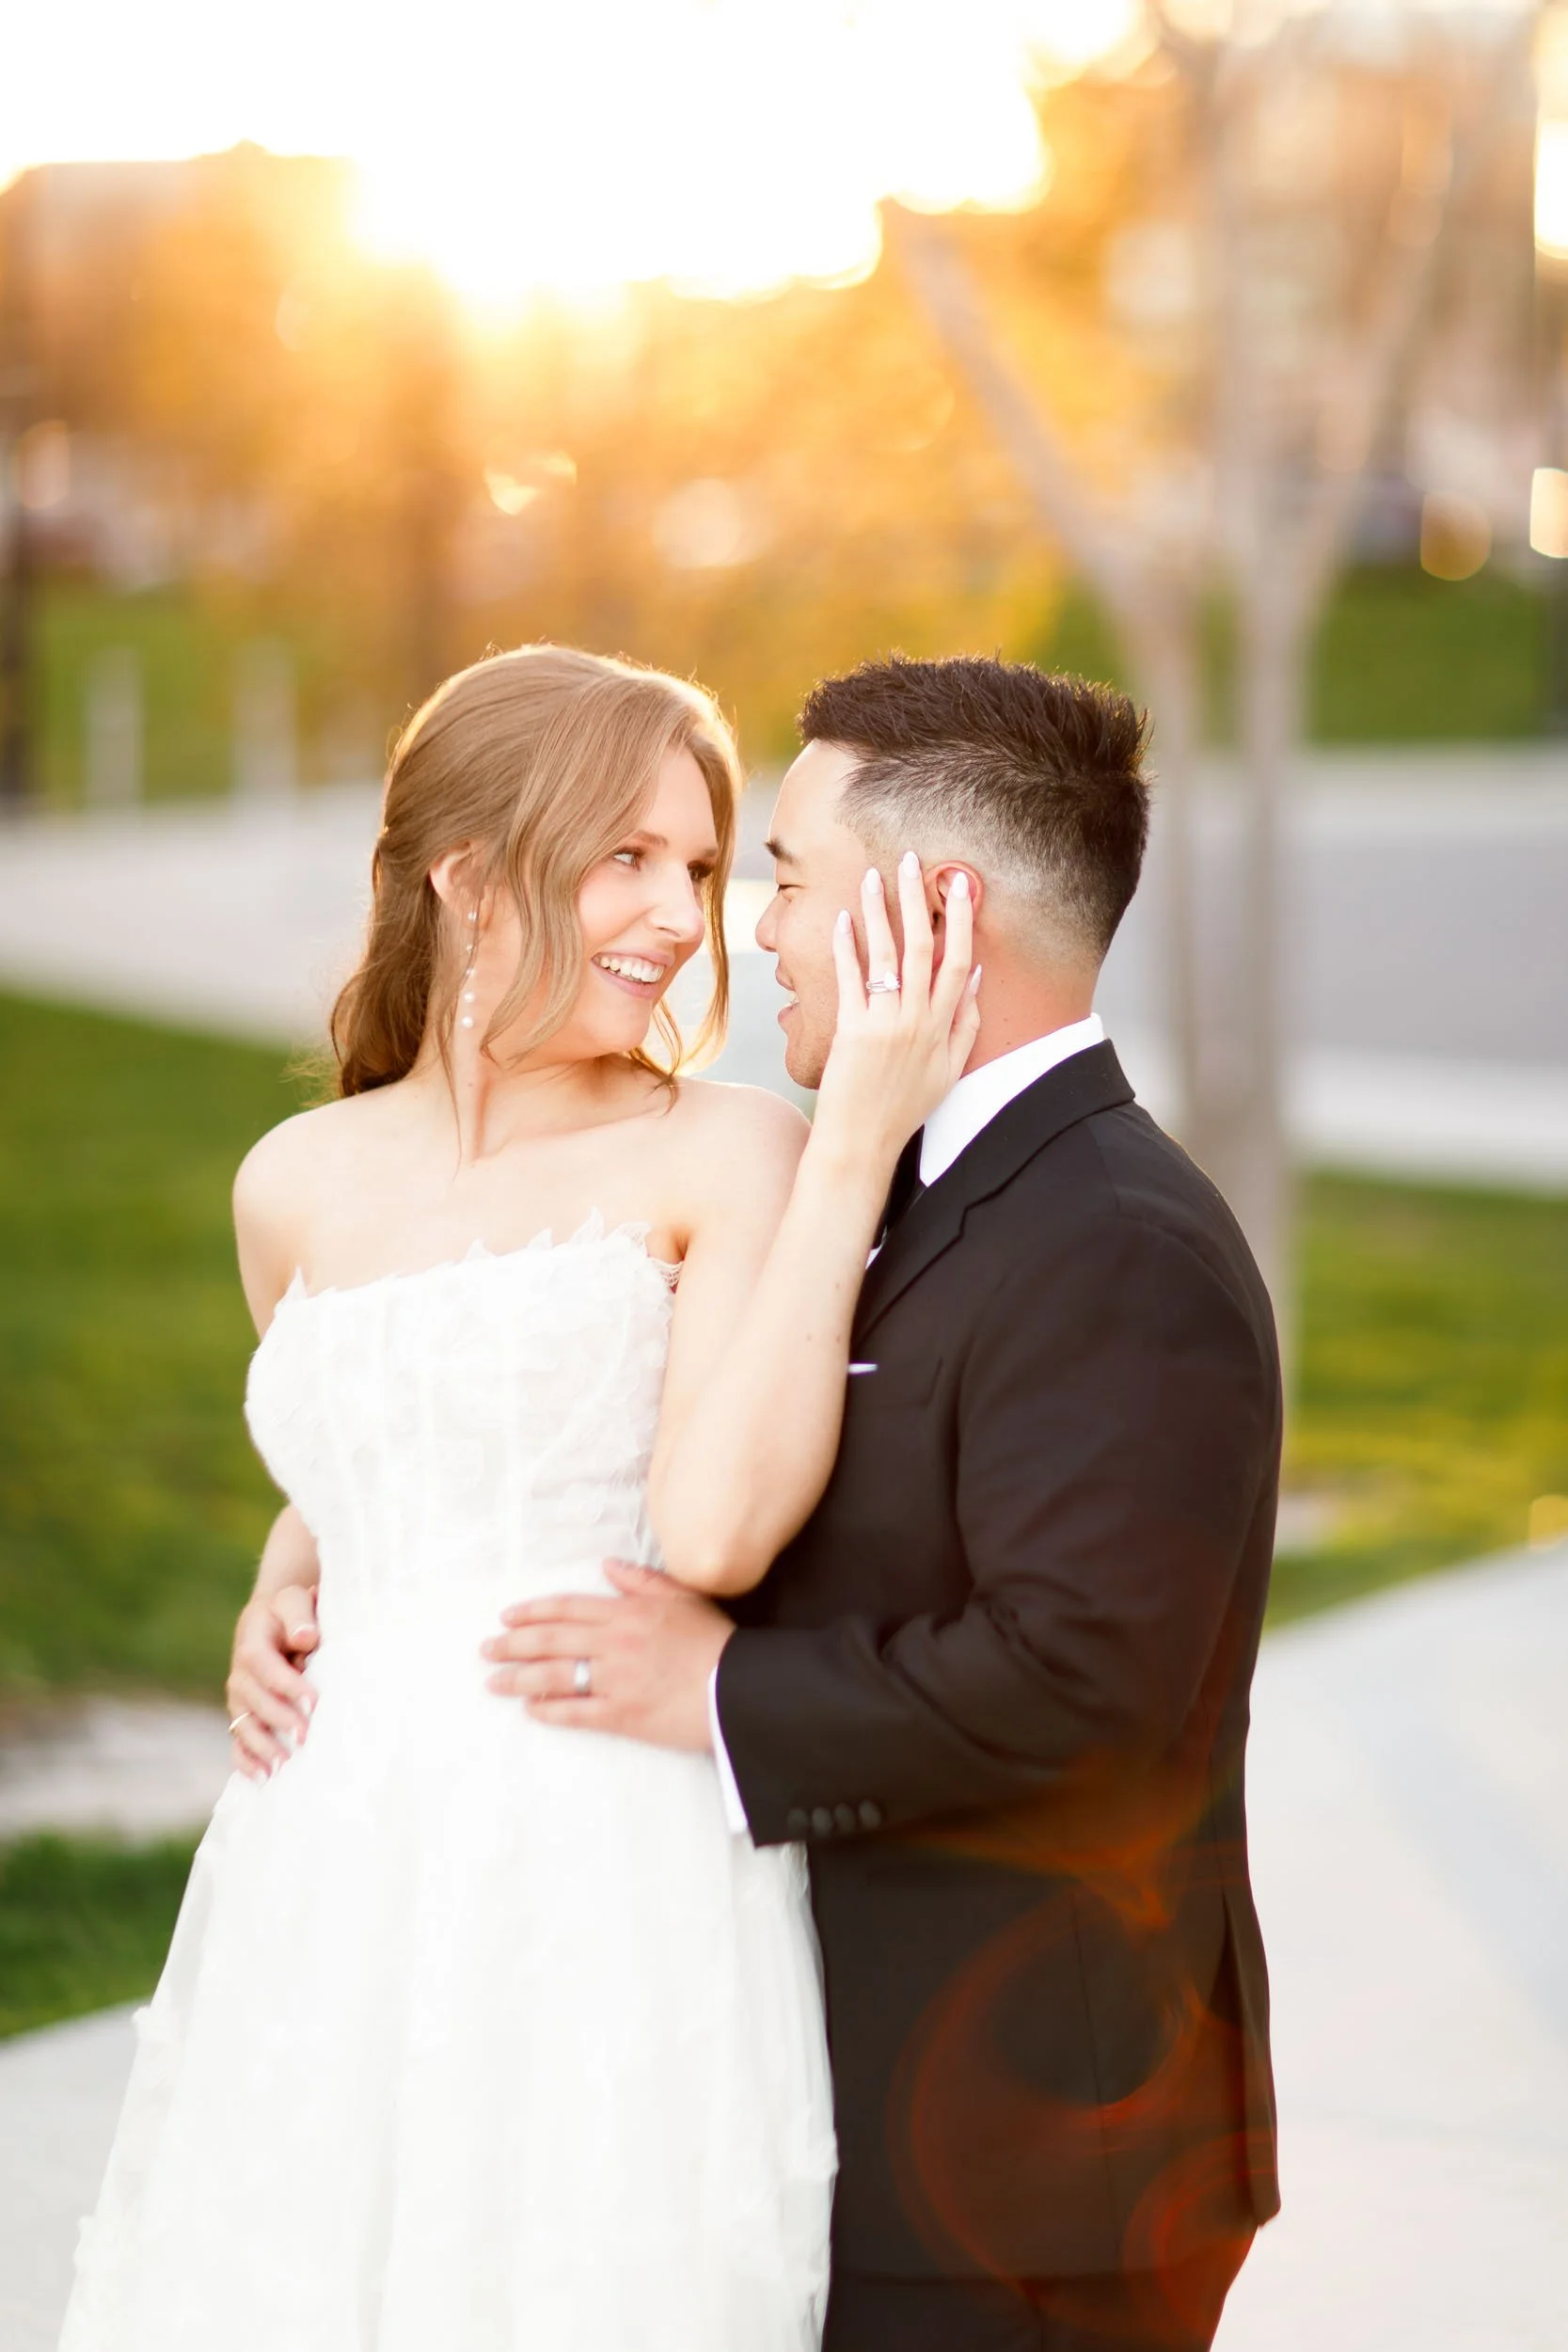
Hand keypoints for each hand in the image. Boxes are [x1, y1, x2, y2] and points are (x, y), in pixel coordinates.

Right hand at [225, 1583, 318, 1779]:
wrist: (274, 1621)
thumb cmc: (292, 1612)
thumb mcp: (295, 1601)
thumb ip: (299, 1614)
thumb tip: (306, 1638)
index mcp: (252, 1640)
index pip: (261, 1662)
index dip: (285, 1683)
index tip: (313, 1700)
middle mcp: (240, 1672)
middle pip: (253, 1699)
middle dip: (280, 1719)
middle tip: (306, 1736)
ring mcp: (239, 1698)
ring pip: (244, 1724)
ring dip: (263, 1747)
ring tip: (284, 1766)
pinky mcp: (243, 1716)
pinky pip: (237, 1741)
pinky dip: (246, 1761)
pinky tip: (262, 1778)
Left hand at [482, 1562, 732, 1750]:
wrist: (741, 1688)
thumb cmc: (716, 1642)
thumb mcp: (684, 1598)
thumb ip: (642, 1581)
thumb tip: (608, 1565)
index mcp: (628, 1613)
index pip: (568, 1608)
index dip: (533, 1612)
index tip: (508, 1618)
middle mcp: (615, 1644)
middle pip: (552, 1641)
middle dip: (513, 1645)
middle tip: (486, 1650)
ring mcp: (616, 1681)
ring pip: (555, 1677)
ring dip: (519, 1679)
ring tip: (494, 1681)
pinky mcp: (623, 1715)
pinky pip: (577, 1713)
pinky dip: (550, 1711)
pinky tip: (531, 1710)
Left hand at [813, 852, 980, 1169]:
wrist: (863, 1142)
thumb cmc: (905, 1108)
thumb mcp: (950, 1070)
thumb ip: (966, 1023)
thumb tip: (976, 977)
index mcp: (944, 1028)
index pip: (959, 962)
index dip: (961, 921)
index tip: (960, 885)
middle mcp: (918, 1021)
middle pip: (924, 948)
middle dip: (919, 901)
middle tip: (913, 862)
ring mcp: (885, 1024)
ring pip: (887, 956)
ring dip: (880, 912)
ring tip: (873, 876)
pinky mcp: (852, 1031)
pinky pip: (850, 979)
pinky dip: (847, 947)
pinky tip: (843, 919)